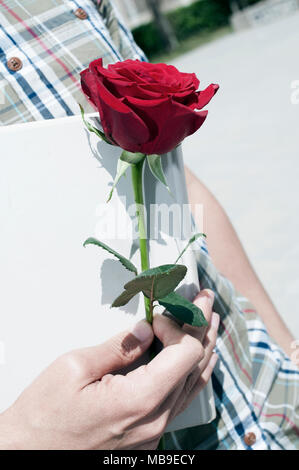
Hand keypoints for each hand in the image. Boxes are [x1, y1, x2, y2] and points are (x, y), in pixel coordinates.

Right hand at [0, 289, 218, 449]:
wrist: (29, 452)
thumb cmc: (44, 414)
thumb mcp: (75, 368)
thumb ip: (119, 347)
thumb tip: (146, 330)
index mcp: (139, 400)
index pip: (184, 353)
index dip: (179, 326)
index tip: (159, 315)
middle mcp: (154, 420)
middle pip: (193, 366)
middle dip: (200, 328)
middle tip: (206, 300)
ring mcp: (154, 433)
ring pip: (192, 384)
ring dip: (202, 349)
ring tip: (210, 323)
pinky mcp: (148, 438)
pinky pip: (180, 402)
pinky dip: (192, 375)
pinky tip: (200, 362)